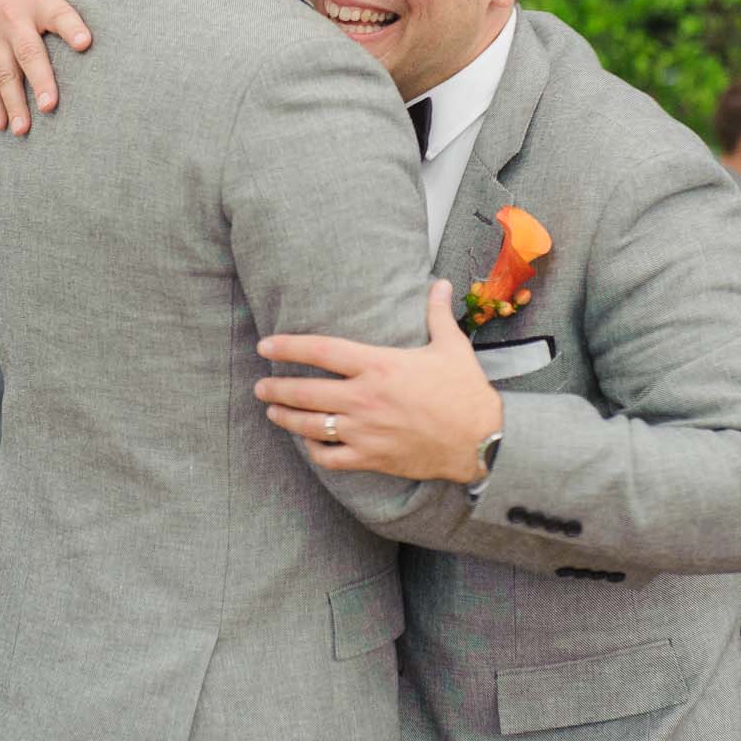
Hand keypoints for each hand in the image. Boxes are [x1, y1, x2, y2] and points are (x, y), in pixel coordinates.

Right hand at [0, 0, 117, 133]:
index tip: (85, 43)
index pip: (58, 13)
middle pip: (27, 52)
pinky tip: (3, 128)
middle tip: (51, 105)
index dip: (71, 26)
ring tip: (24, 129)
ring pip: (4, 74)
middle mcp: (15, 20)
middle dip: (38, 79)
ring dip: (13, 102)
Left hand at [256, 281, 504, 483]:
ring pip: (310, 426)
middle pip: (305, 391)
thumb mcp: (451, 346)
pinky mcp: (371, 457)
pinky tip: (309, 443)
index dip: (288, 346)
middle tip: (260, 386)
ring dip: (286, 419)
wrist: (480, 439)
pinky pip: (330, 457)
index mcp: (378, 366)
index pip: (321, 351)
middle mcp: (365, 398)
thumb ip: (437, 313)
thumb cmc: (465, 391)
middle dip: (276, 389)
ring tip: (272, 412)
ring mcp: (365, 431)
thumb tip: (440, 283)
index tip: (266, 345)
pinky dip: (315, 450)